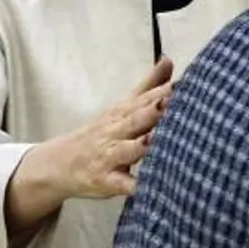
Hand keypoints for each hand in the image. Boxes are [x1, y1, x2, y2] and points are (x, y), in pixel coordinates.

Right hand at [5, 59, 172, 231]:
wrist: (61, 163)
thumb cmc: (102, 133)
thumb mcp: (123, 107)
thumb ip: (148, 85)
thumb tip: (168, 59)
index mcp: (124, 112)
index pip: (146, 98)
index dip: (165, 91)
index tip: (187, 82)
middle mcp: (116, 131)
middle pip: (136, 119)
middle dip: (154, 111)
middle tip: (172, 102)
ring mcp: (109, 156)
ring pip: (127, 150)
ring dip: (141, 145)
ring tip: (155, 140)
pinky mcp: (106, 180)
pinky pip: (121, 184)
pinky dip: (133, 187)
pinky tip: (147, 188)